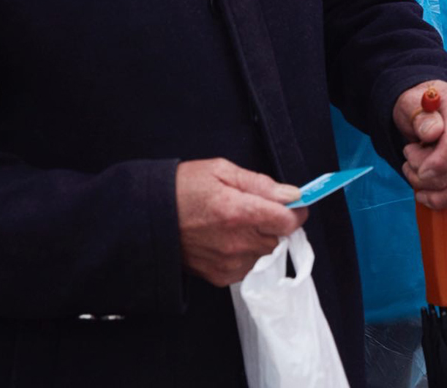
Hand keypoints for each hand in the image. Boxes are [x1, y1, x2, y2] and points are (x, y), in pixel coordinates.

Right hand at [175, 158, 307, 285]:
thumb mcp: (221, 170)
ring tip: (240, 222)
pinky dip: (247, 253)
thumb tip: (291, 194)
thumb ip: (260, 183)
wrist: (150, 217)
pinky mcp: (219, 276)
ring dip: (262, 239)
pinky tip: (231, 238)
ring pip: (266, 254)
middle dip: (277, 223)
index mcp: (237, 211)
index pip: (287, 221)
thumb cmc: (182, 188)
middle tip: (259, 208)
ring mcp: (227, 263)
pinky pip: (249, 267)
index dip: (296, 210)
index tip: (294, 204)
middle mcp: (235, 242)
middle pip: (279, 238)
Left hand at [392, 80, 446, 209]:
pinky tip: (422, 193)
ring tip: (410, 166)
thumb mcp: (411, 103)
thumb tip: (433, 133)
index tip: (418, 169)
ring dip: (423, 182)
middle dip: (420, 169)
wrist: (426, 110)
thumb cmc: (418, 106)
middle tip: (407, 154)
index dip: (437, 160)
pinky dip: (436, 198)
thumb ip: (420, 117)